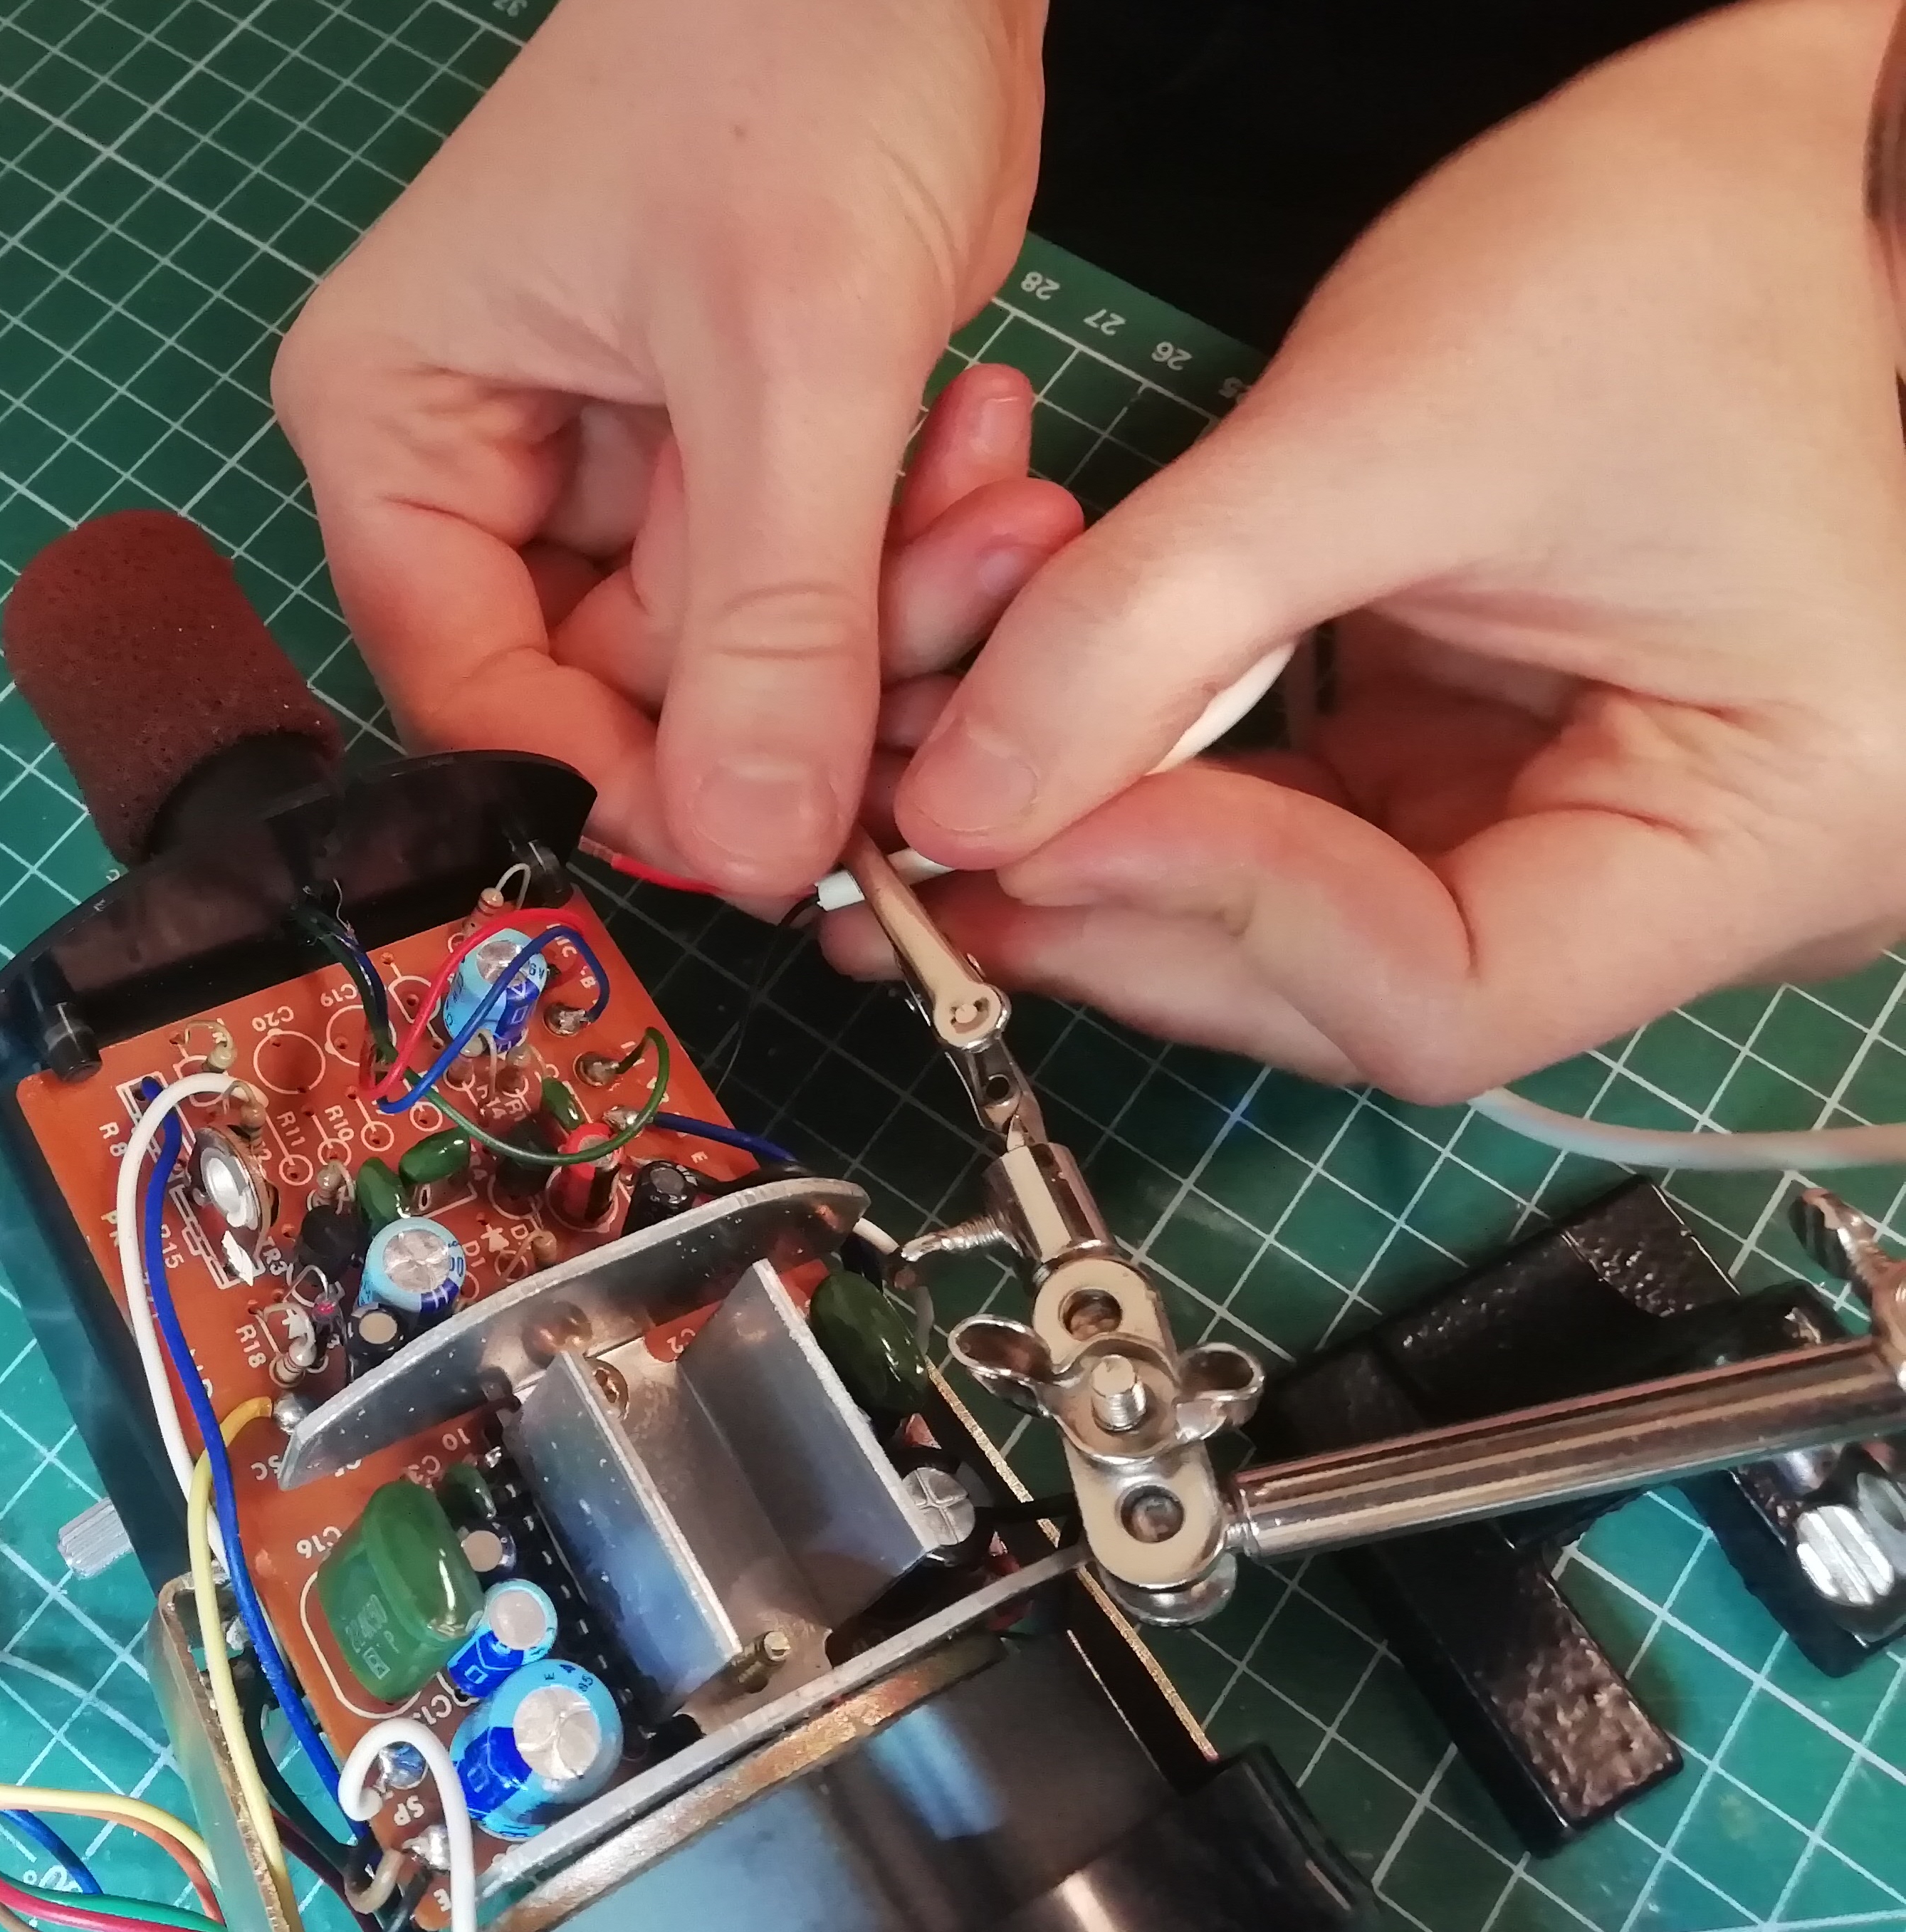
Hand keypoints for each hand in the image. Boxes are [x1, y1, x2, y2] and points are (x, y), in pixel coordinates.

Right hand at [274, 0, 1049, 897]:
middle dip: (810, 682)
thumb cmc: (785, 51)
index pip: (477, 695)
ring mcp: (620, 477)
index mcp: (404, 431)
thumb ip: (768, 625)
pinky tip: (993, 450)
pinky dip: (918, 555)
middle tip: (960, 613)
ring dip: (895, 617)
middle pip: (629, 697)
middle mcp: (489, 471)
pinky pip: (819, 592)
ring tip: (1009, 506)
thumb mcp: (786, 352)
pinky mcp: (737, 465)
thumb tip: (752, 854)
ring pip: (749, 663)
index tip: (776, 840)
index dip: (621, 785)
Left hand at [841, 0, 1905, 1099]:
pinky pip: (1307, 836)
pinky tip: (1044, 761)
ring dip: (1118, 867)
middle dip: (1130, 912)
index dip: (1219, 916)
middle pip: (1356, 989)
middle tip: (934, 863)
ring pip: (1306, 927)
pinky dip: (1165, 800)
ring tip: (950, 816)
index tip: (1040, 828)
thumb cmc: (1674, 247)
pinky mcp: (1496, 771)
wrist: (1771, 162)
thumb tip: (954, 807)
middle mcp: (1697, 879)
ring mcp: (1588, 830)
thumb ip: (1155, 625)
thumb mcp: (1392, 426)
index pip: (1447, 991)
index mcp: (1774, 829)